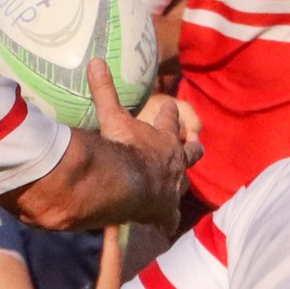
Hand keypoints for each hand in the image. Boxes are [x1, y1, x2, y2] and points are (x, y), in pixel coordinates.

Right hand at [89, 58, 201, 234]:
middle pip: (191, 152)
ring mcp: (171, 187)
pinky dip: (166, 222)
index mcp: (164, 138)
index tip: (170, 105)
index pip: (170, 120)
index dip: (169, 112)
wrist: (129, 185)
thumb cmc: (123, 149)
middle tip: (194, 143)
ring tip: (180, 184)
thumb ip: (104, 91)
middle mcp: (174, 162)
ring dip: (181, 182)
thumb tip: (95, 60)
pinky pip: (167, 218)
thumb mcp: (112, 116)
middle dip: (192, 147)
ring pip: (183, 183)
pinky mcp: (164, 210)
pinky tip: (165, 228)